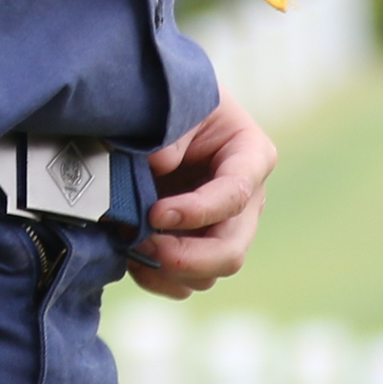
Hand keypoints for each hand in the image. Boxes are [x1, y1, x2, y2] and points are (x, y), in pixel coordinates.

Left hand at [128, 90, 276, 298]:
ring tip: (131, 245)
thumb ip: (172, 131)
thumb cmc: (178, 100)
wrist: (160, 110)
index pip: (234, 195)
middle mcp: (246, 200)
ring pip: (210, 274)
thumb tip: (161, 165)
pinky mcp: (198, 247)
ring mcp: (224, 228)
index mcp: (251, 156)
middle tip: (142, 243)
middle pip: (231, 250)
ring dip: (167, 270)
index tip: (155, 213)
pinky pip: (186, 284)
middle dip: (186, 257)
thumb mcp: (179, 102)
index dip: (196, 211)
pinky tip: (131, 258)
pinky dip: (157, 280)